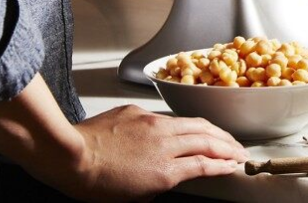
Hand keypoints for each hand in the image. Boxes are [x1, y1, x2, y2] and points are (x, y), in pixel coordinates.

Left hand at [60, 105, 246, 201]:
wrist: (68, 155)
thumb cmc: (93, 182)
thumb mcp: (132, 195)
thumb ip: (159, 183)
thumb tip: (170, 175)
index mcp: (163, 169)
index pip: (204, 164)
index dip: (223, 164)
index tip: (234, 165)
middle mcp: (164, 142)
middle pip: (207, 139)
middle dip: (227, 145)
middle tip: (238, 150)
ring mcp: (154, 124)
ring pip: (193, 123)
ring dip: (213, 131)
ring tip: (223, 136)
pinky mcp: (141, 113)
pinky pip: (169, 117)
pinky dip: (184, 125)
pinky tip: (185, 128)